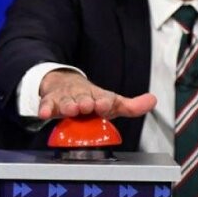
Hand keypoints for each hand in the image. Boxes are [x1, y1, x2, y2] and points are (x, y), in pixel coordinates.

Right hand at [37, 70, 156, 120]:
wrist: (65, 83)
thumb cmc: (90, 97)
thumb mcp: (111, 102)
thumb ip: (131, 106)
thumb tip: (153, 100)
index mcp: (98, 97)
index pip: (104, 99)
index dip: (105, 102)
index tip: (105, 104)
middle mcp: (82, 96)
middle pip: (83, 99)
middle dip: (85, 102)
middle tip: (86, 105)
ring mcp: (66, 99)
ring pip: (65, 102)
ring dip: (67, 105)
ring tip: (69, 109)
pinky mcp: (50, 102)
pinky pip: (46, 105)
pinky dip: (45, 109)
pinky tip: (44, 113)